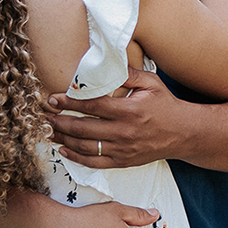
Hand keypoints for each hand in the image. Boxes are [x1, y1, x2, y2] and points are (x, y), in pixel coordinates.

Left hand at [48, 69, 195, 168]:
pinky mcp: (123, 161)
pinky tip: (63, 149)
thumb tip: (103, 65)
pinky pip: (94, 162)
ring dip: (63, 138)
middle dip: (59, 120)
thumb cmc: (166, 105)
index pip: (92, 106)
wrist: (184, 133)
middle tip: (43, 114)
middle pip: (83, 128)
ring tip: (49, 130)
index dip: (69, 103)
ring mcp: (123, 149)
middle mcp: (124, 132)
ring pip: (85, 146)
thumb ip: (127, 73)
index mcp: (129, 110)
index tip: (53, 98)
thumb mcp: (151, 83)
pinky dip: (76, 157)